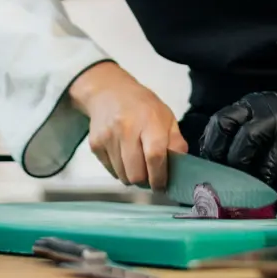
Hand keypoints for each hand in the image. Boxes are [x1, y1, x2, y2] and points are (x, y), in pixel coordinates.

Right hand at [69, 62, 186, 188]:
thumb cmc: (143, 106)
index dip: (160, 176)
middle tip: (150, 175)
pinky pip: (110, 171)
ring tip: (137, 163)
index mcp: (149, 120)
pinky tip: (124, 156)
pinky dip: (120, 170)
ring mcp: (108, 137)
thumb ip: (176, 141)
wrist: (109, 92)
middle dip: (146, 180)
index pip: (155, 156)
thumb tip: (181, 166)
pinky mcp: (95, 144)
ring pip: (122, 176)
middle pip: (136, 173)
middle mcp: (126, 129)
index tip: (162, 185)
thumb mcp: (166, 116)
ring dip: (132, 176)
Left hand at [200, 74, 276, 183]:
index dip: (208, 144)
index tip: (205, 167)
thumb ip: (249, 133)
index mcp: (249, 104)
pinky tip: (263, 185)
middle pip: (223, 124)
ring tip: (236, 185)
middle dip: (215, 152)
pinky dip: (263, 173)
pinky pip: (271, 155)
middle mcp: (256, 106)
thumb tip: (228, 163)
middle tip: (215, 177)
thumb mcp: (268, 120)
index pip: (218, 121)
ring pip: (244, 139)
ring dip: (237, 164)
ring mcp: (275, 116)